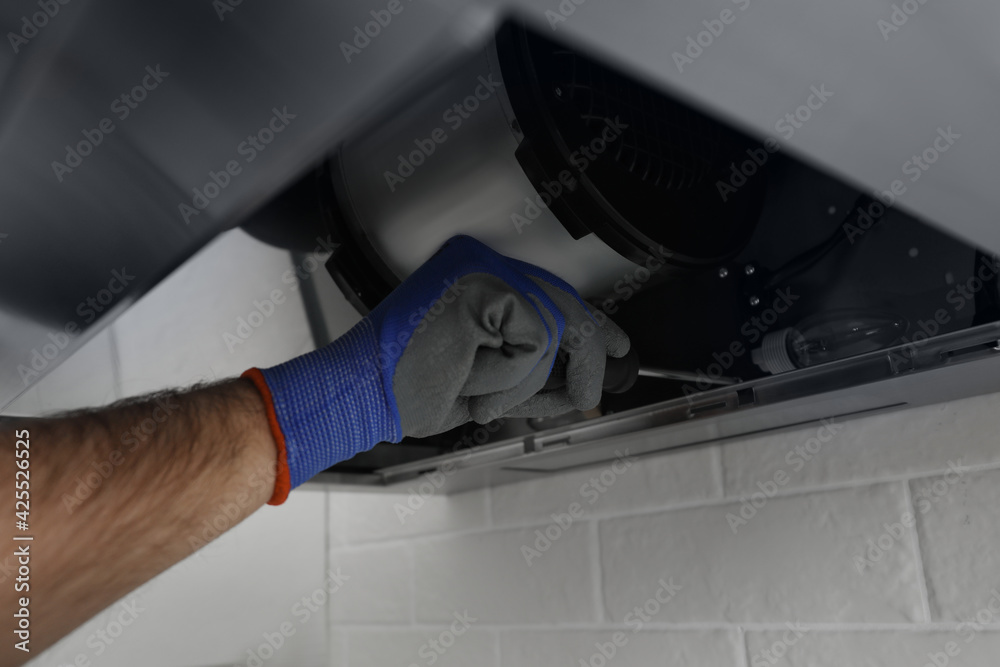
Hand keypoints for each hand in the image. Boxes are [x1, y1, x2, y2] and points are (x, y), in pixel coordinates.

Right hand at [243, 235, 629, 502]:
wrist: (362, 394)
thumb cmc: (409, 390)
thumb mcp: (484, 383)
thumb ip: (530, 373)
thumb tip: (580, 379)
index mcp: (478, 279)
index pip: (550, 295)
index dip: (588, 325)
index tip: (614, 346)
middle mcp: (483, 261)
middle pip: (565, 305)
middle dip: (588, 356)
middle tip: (592, 391)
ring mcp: (483, 268)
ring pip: (554, 330)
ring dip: (521, 382)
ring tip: (477, 390)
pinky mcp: (484, 286)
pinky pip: (534, 342)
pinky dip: (508, 376)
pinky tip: (468, 378)